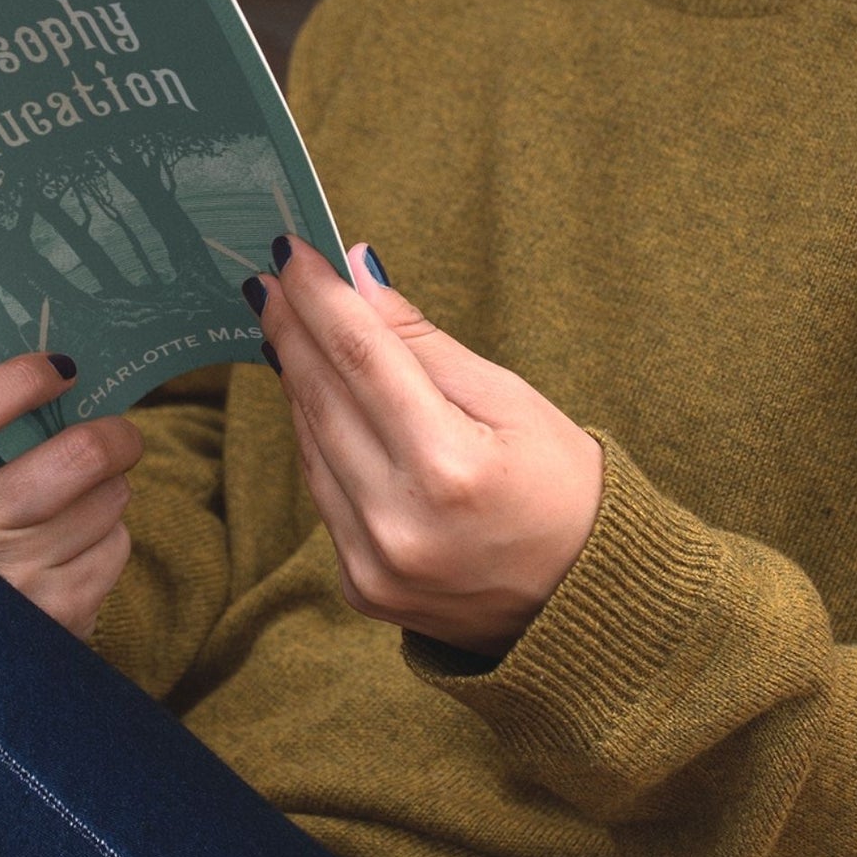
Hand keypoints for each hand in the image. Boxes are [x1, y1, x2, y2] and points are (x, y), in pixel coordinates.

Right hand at [0, 350, 142, 638]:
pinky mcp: (56, 624)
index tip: (57, 366)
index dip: (17, 381)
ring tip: (87, 489)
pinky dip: (107, 537)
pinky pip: (113, 551)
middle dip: (112, 433)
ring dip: (110, 487)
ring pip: (107, 502)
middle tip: (115, 430)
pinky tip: (75, 542)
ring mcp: (16, 588)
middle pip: (73, 459)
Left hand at [248, 239, 602, 656]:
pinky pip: (321, 492)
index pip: (360, 356)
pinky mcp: (360, 586)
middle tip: (271, 279)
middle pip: (322, 396)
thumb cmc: (563, 488)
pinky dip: (315, 438)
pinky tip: (315, 397)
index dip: (319, 297)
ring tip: (286, 325)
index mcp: (448, 466)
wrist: (584, 604)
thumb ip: (422, 342)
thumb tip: (358, 275)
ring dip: (294, 378)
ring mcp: (373, 562)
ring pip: (309, 443)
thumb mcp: (509, 399)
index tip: (291, 253)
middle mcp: (399, 520)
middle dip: (292, 328)